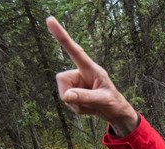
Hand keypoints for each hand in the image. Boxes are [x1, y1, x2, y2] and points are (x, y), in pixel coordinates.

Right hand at [46, 17, 137, 135]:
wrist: (115, 112)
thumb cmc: (113, 102)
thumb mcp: (103, 100)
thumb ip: (86, 97)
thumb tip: (66, 96)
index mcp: (91, 69)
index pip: (74, 51)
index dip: (62, 37)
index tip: (50, 20)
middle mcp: (81, 73)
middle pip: (61, 80)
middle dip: (70, 95)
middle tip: (88, 103)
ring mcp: (77, 83)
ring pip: (63, 94)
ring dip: (76, 105)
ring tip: (92, 105)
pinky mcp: (74, 92)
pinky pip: (67, 101)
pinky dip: (78, 108)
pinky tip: (89, 107)